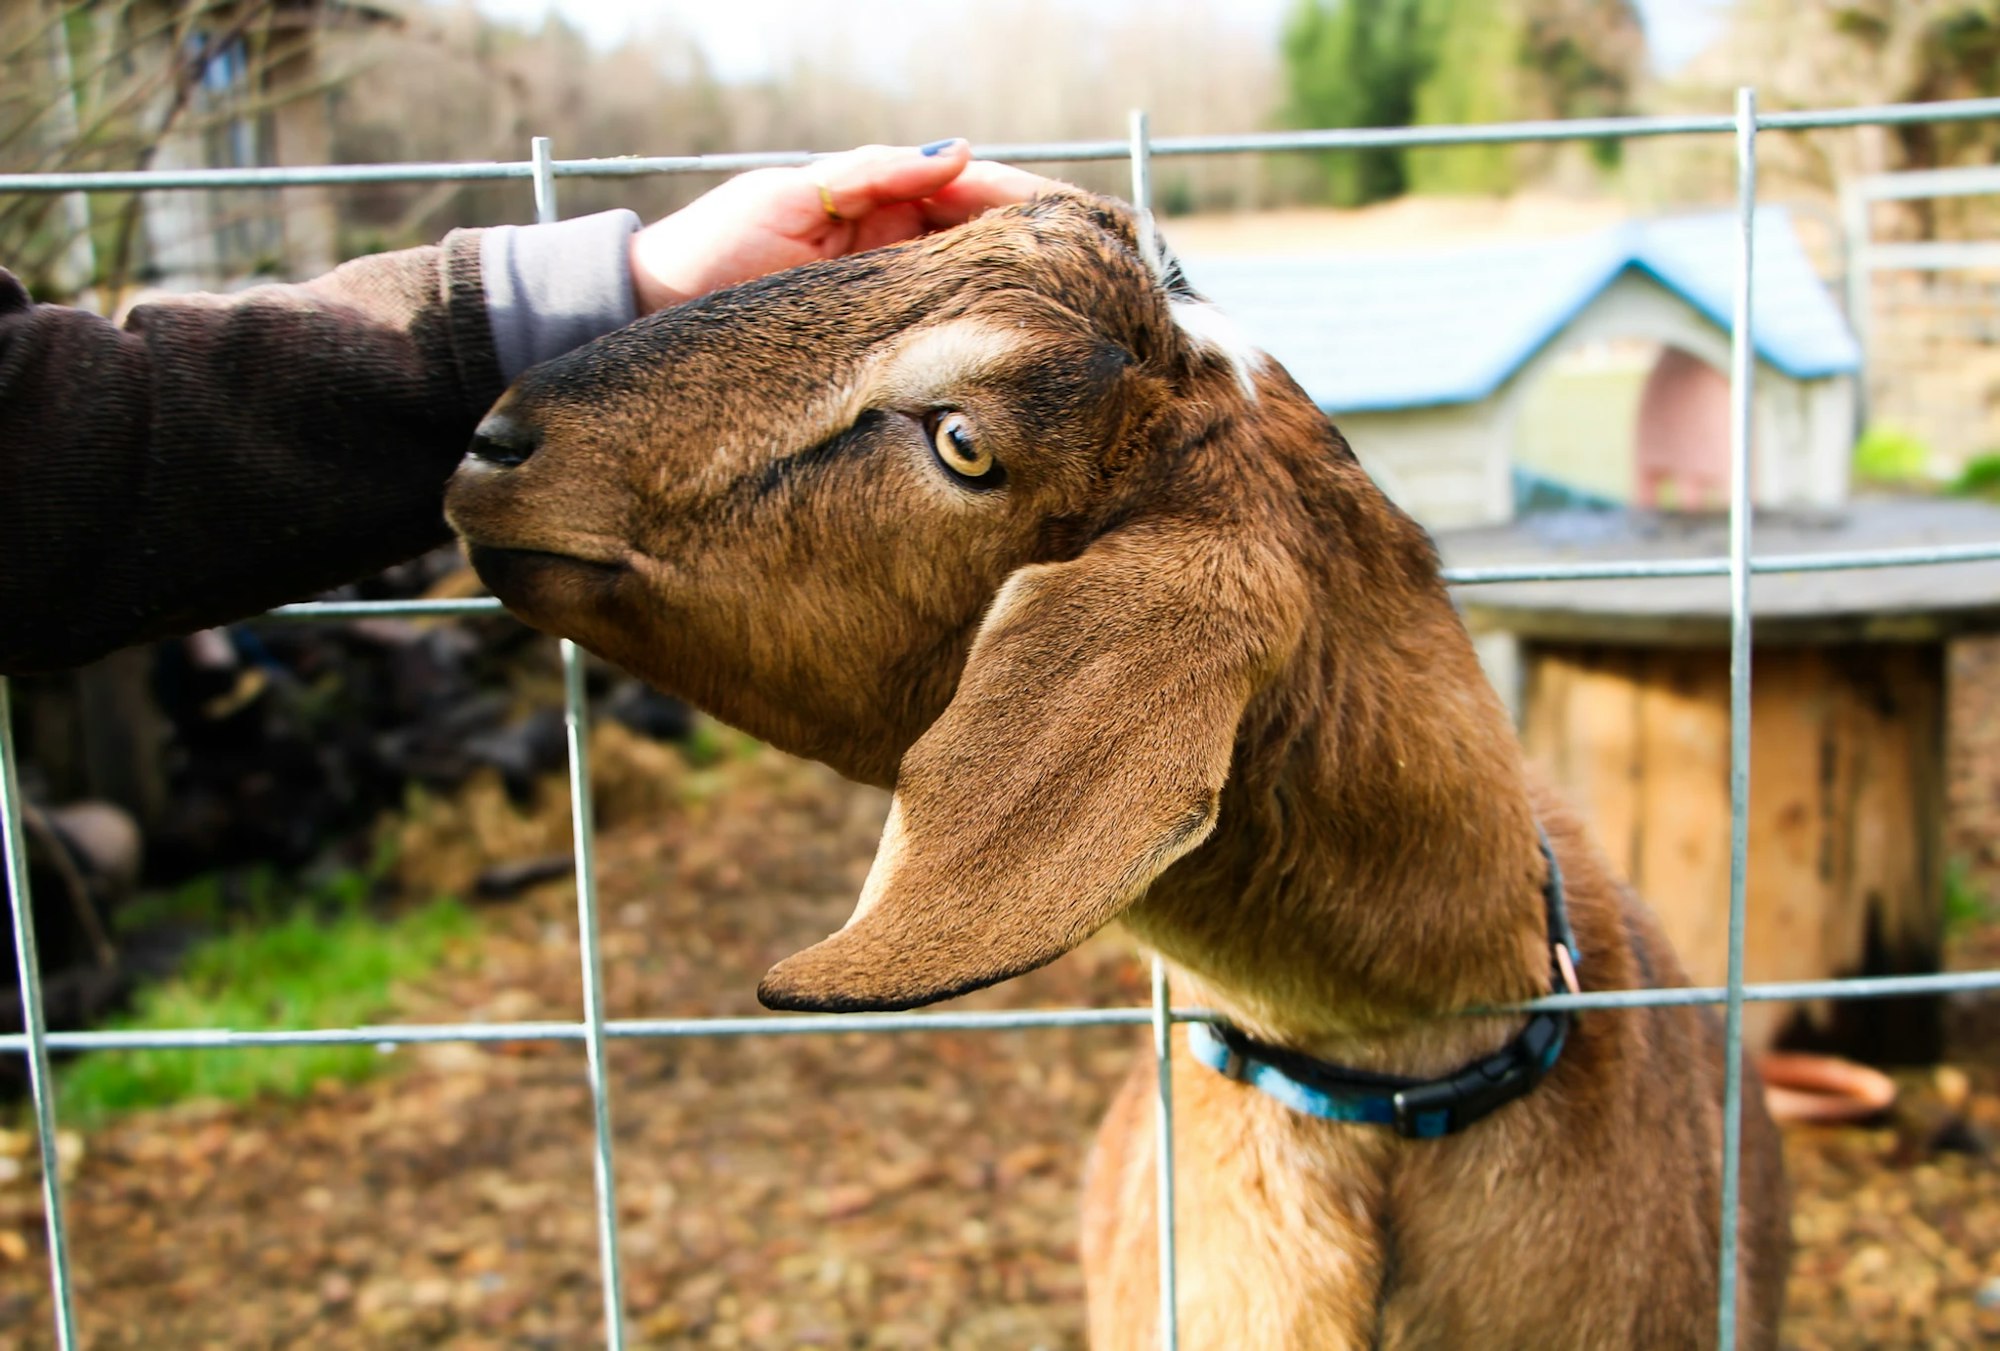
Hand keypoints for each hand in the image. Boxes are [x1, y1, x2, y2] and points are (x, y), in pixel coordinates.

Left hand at [628, 140, 1054, 312]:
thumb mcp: (790, 195)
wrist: (655, 313)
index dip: (1022, 198)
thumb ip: (872, 173)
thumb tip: (959, 152)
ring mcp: (888, 293)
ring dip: (1022, 287)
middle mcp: (892, 245)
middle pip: (984, 237)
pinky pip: (939, 327)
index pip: (968, 190)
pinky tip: (1021, 337)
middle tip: (1101, 261)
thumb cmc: (711, 250)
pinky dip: (982, 327)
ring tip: (1081, 300)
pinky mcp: (874, 339)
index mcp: (876, 201)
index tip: (1070, 214)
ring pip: (971, 283)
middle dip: (1040, 242)